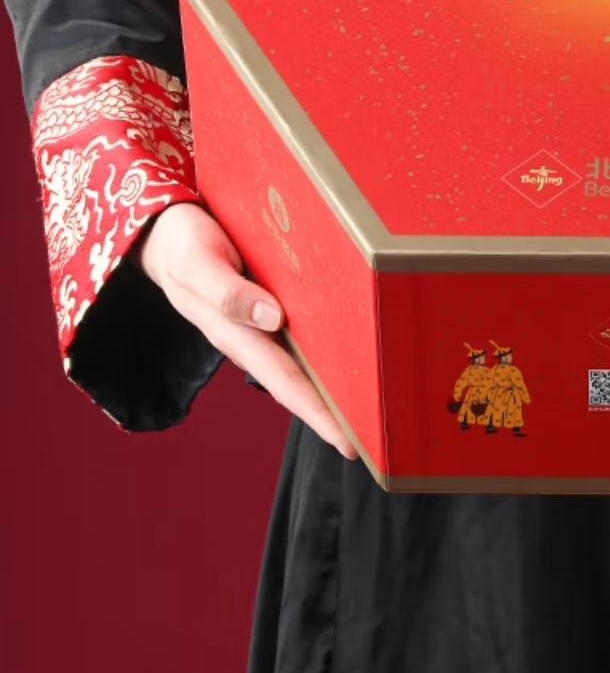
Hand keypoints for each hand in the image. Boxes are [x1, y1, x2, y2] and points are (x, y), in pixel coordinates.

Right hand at [133, 201, 357, 458]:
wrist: (167, 231)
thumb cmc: (182, 247)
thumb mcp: (197, 265)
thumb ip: (228, 293)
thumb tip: (272, 318)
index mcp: (236, 336)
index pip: (286, 383)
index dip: (318, 413)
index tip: (349, 442)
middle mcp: (255, 336)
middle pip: (303, 380)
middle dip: (338, 410)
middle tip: (380, 436)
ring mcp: (264, 322)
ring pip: (308, 358)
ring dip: (338, 380)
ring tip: (378, 401)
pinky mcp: (272, 301)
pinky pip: (307, 329)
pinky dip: (331, 344)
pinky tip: (357, 348)